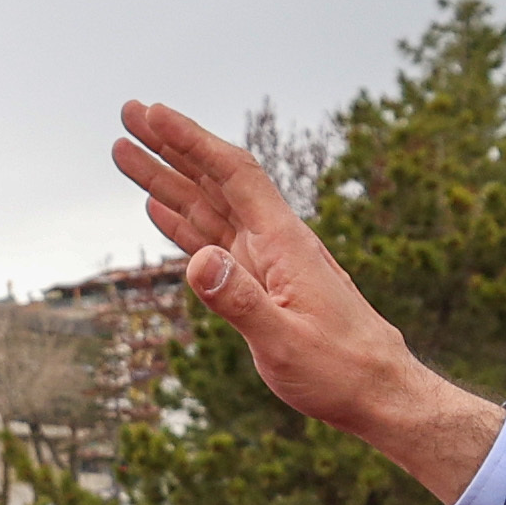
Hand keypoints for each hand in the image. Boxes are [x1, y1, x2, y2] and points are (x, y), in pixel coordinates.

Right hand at [105, 101, 504, 495]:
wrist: (380, 392)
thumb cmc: (341, 370)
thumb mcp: (285, 342)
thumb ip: (240, 302)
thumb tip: (198, 260)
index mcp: (283, 243)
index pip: (234, 175)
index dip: (192, 141)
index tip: (155, 113)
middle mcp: (274, 242)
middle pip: (215, 180)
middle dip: (171, 146)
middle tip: (129, 112)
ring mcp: (267, 262)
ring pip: (208, 208)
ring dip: (167, 179)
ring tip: (124, 153)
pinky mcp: (263, 284)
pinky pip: (215, 242)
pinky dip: (184, 221)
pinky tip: (159, 206)